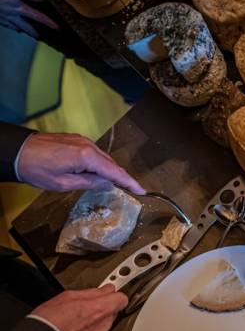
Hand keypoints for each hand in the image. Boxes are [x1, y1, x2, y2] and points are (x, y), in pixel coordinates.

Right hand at [0, 0, 57, 37]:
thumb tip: (40, 0)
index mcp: (19, 7)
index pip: (38, 17)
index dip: (48, 23)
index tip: (57, 28)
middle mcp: (13, 15)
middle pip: (27, 27)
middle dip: (34, 32)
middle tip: (40, 36)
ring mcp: (4, 17)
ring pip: (17, 27)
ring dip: (24, 31)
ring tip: (29, 34)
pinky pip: (7, 25)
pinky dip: (13, 27)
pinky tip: (15, 28)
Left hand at [17, 133, 145, 193]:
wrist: (16, 151)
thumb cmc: (36, 169)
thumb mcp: (64, 184)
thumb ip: (89, 183)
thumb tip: (107, 183)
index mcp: (87, 157)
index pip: (115, 172)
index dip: (130, 182)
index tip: (141, 191)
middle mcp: (88, 145)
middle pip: (111, 164)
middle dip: (120, 177)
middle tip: (130, 190)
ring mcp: (81, 140)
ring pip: (103, 158)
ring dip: (108, 170)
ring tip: (111, 184)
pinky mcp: (75, 140)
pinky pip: (93, 153)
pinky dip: (98, 163)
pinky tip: (96, 172)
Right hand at [31, 285, 127, 330]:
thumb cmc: (50, 321)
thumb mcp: (69, 296)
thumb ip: (93, 292)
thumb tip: (105, 289)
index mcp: (100, 309)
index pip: (122, 298)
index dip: (114, 294)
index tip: (108, 292)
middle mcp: (103, 324)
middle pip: (112, 311)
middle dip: (102, 307)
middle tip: (85, 304)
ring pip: (103, 323)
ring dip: (94, 320)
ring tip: (75, 318)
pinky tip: (74, 328)